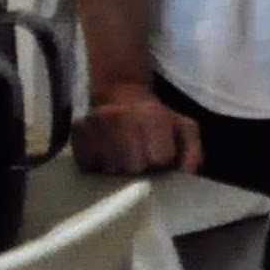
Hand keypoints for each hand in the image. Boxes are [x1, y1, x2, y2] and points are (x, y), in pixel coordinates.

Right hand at [72, 81, 200, 174]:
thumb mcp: (184, 128)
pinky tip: (105, 153)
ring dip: (118, 168)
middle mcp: (121, 116)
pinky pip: (88, 166)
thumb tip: (186, 174)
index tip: (159, 156)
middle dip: (139, 167)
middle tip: (139, 156)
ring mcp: (96, 124)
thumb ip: (193, 151)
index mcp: (153, 114)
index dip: (161, 162)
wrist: (121, 95)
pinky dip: (97, 165)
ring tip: (122, 154)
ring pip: (110, 169)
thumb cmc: (157, 118)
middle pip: (133, 167)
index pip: (160, 158)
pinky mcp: (76, 134)